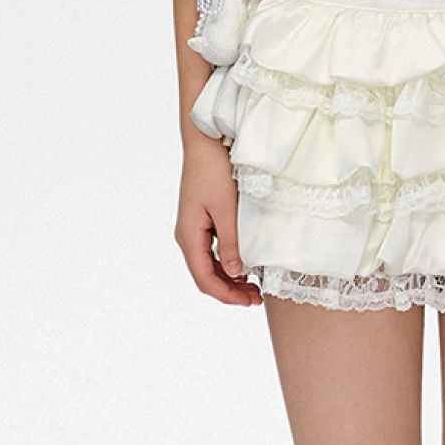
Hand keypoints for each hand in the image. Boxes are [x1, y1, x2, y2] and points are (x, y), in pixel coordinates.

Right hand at [175, 136, 262, 305]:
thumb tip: (235, 273)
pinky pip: (212, 252)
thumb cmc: (215, 171)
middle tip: (257, 299)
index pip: (205, 279)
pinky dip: (228, 263)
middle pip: (206, 276)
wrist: (206, 141)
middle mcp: (187, 236)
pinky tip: (246, 266)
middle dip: (230, 291)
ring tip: (254, 287)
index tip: (250, 302)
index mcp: (189, 236)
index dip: (227, 295)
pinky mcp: (202, 221)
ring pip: (210, 265)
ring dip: (230, 279)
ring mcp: (194, 229)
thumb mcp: (227, 211)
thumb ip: (231, 244)